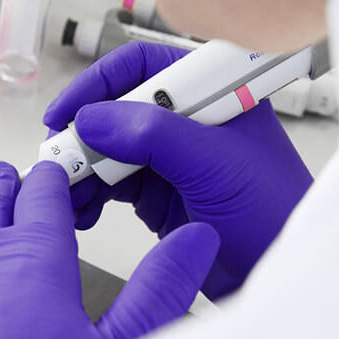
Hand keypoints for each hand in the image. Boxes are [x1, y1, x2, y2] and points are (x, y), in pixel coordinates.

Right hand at [44, 42, 312, 298]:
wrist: (281, 271)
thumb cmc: (274, 212)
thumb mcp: (214, 165)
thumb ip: (153, 135)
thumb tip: (92, 118)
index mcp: (210, 94)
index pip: (143, 66)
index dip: (99, 83)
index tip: (67, 111)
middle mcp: (187, 120)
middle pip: (116, 108)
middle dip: (82, 133)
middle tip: (57, 159)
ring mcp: (170, 157)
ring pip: (108, 148)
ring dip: (81, 167)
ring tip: (66, 194)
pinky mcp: (158, 193)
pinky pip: (110, 183)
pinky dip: (90, 194)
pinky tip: (81, 211)